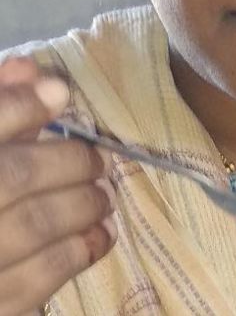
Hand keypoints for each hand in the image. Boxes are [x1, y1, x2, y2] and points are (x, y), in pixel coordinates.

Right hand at [0, 56, 116, 315]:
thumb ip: (3, 107)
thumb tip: (41, 73)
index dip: (22, 105)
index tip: (62, 93)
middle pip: (13, 177)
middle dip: (68, 163)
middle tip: (98, 161)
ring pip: (32, 227)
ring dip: (80, 207)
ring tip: (103, 196)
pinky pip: (33, 284)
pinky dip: (75, 255)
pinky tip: (97, 238)